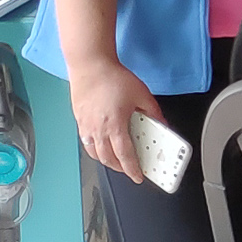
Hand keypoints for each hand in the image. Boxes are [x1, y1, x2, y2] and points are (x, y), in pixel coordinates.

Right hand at [68, 57, 161, 183]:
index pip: (125, 156)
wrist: (90, 65)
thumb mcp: (143, 95)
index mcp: (115, 126)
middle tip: (129, 170)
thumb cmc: (113, 78)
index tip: (138, 176)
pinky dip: (95, 149)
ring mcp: (85, 125)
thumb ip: (154, 113)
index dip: (132, 169)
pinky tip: (102, 146)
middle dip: (120, 168)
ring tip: (116, 161)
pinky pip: (86, 142)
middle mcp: (98, 129)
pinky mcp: (79, 120)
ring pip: (94, 153)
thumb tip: (162, 124)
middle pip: (108, 159)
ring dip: (106, 160)